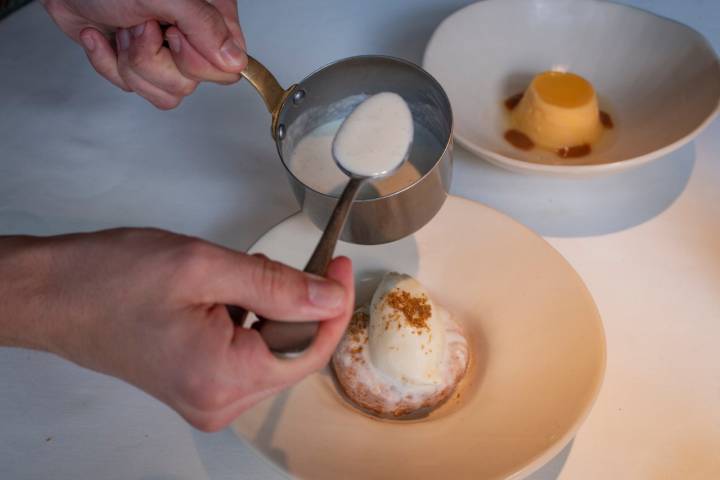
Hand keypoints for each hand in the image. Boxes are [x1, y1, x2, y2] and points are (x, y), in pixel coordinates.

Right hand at [0, 229, 353, 430]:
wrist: (55, 294)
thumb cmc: (110, 279)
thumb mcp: (204, 266)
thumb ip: (278, 285)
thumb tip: (330, 297)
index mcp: (223, 379)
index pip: (310, 350)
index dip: (333, 304)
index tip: (340, 265)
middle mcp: (218, 401)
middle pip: (293, 353)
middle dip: (297, 305)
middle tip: (287, 262)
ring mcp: (208, 398)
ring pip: (272, 351)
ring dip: (271, 309)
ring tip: (236, 275)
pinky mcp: (199, 385)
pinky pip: (248, 353)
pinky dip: (251, 319)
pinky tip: (226, 293)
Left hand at [41, 0, 247, 108]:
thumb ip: (205, 26)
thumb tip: (235, 61)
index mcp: (211, 18)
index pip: (225, 70)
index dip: (194, 60)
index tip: (171, 33)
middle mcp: (192, 39)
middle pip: (189, 85)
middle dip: (152, 59)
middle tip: (140, 25)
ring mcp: (165, 54)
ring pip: (164, 93)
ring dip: (130, 62)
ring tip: (122, 28)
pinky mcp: (138, 64)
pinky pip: (134, 89)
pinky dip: (108, 64)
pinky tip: (103, 37)